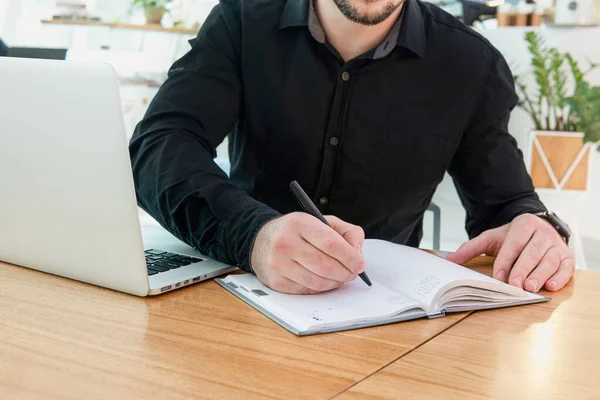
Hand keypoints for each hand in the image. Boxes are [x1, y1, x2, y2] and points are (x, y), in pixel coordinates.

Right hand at [250, 213, 365, 293]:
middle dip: (345, 273)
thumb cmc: (297, 231)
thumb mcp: (322, 221)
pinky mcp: (276, 281)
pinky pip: (307, 290)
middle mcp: (285, 242)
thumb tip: (358, 253)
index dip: (350, 256)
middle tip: (353, 273)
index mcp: (299, 223)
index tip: (360, 264)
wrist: (261, 241)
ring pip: (317, 282)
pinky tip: (324, 280)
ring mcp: (278, 264)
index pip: (331, 243)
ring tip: (340, 277)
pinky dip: (321, 288)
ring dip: (335, 283)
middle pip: (325, 266)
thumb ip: (347, 232)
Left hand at [446, 214, 573, 292]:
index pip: (514, 243)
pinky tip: (550, 286)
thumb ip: (471, 248)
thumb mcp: (492, 238)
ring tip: (530, 288)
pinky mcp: (568, 257)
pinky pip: (567, 268)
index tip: (498, 276)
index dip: (506, 260)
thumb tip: (449, 260)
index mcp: (524, 225)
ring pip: (549, 261)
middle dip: (523, 270)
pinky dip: (560, 278)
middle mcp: (543, 233)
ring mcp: (557, 245)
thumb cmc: (514, 237)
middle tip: (514, 285)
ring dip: (540, 276)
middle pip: (533, 253)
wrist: (538, 229)